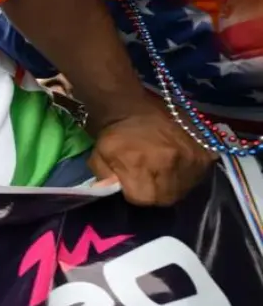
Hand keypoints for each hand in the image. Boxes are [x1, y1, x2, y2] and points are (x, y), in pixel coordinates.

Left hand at [88, 108, 216, 205]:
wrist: (136, 106)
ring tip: (162, 172)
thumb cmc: (116, 133)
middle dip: (155, 192)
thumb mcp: (99, 156)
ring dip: (173, 184)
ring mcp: (190, 159)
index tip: (133, 185)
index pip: (145, 199)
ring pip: (184, 188)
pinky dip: (188, 174)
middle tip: (148, 180)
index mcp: (142, 166)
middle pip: (166, 197)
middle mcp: (170, 164)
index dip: (137, 194)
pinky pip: (198, 175)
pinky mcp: (205, 153)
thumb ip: (105, 179)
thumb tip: (115, 193)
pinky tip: (176, 166)